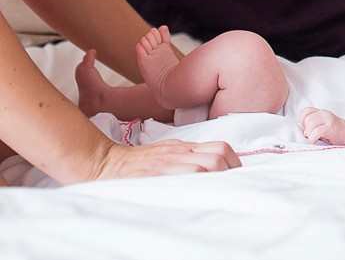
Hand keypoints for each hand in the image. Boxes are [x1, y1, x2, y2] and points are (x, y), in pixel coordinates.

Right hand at [89, 139, 240, 180]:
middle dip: (228, 173)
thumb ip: (190, 155)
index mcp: (184, 147)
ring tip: (215, 193)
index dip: (234, 162)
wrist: (105, 163)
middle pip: (217, 158)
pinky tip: (196, 198)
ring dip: (213, 180)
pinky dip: (193, 187)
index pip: (220, 148)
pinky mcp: (153, 178)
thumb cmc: (140, 161)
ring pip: (203, 168)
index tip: (236, 176)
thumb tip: (217, 166)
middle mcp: (178, 155)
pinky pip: (180, 181)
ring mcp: (166, 167)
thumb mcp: (168, 151)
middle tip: (228, 187)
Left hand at [300, 108, 344, 144]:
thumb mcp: (321, 125)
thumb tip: (303, 132)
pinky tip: (314, 141)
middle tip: (311, 136)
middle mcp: (324, 113)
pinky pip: (317, 131)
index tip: (306, 129)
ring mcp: (328, 119)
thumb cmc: (333, 132)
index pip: (306, 111)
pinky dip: (312, 138)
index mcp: (321, 112)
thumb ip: (312, 125)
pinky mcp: (331, 127)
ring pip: (310, 124)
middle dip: (306, 130)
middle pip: (307, 119)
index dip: (303, 120)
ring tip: (314, 138)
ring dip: (309, 134)